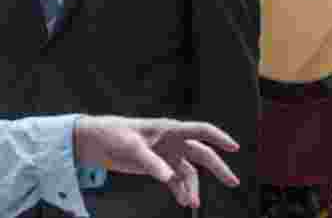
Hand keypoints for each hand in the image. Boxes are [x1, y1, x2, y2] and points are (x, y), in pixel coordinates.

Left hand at [74, 116, 239, 209]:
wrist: (97, 141)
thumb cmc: (114, 134)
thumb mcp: (132, 147)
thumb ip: (151, 162)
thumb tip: (169, 178)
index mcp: (169, 129)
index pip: (200, 130)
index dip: (219, 138)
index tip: (234, 148)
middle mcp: (172, 140)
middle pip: (201, 153)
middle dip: (218, 167)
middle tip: (233, 182)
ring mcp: (166, 154)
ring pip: (189, 171)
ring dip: (193, 187)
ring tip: (193, 203)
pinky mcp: (158, 166)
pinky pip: (176, 180)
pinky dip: (181, 190)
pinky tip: (184, 200)